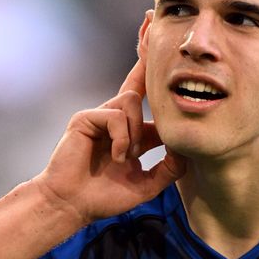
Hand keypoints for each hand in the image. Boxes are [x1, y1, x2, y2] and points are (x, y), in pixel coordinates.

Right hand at [33, 57, 186, 223]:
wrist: (72, 205)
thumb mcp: (146, 185)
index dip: (154, 80)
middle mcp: (115, 120)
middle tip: (149, 58)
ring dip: (135, 130)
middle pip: (138, 87)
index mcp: (130, 132)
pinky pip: (115, 115)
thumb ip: (169, 169)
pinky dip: (122, 138)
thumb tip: (186, 149)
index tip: (163, 53)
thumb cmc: (103, 197)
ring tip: (128, 156)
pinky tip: (117, 157)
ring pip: (130, 99)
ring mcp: (99, 117)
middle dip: (146, 68)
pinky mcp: (85, 119)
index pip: (147, 101)